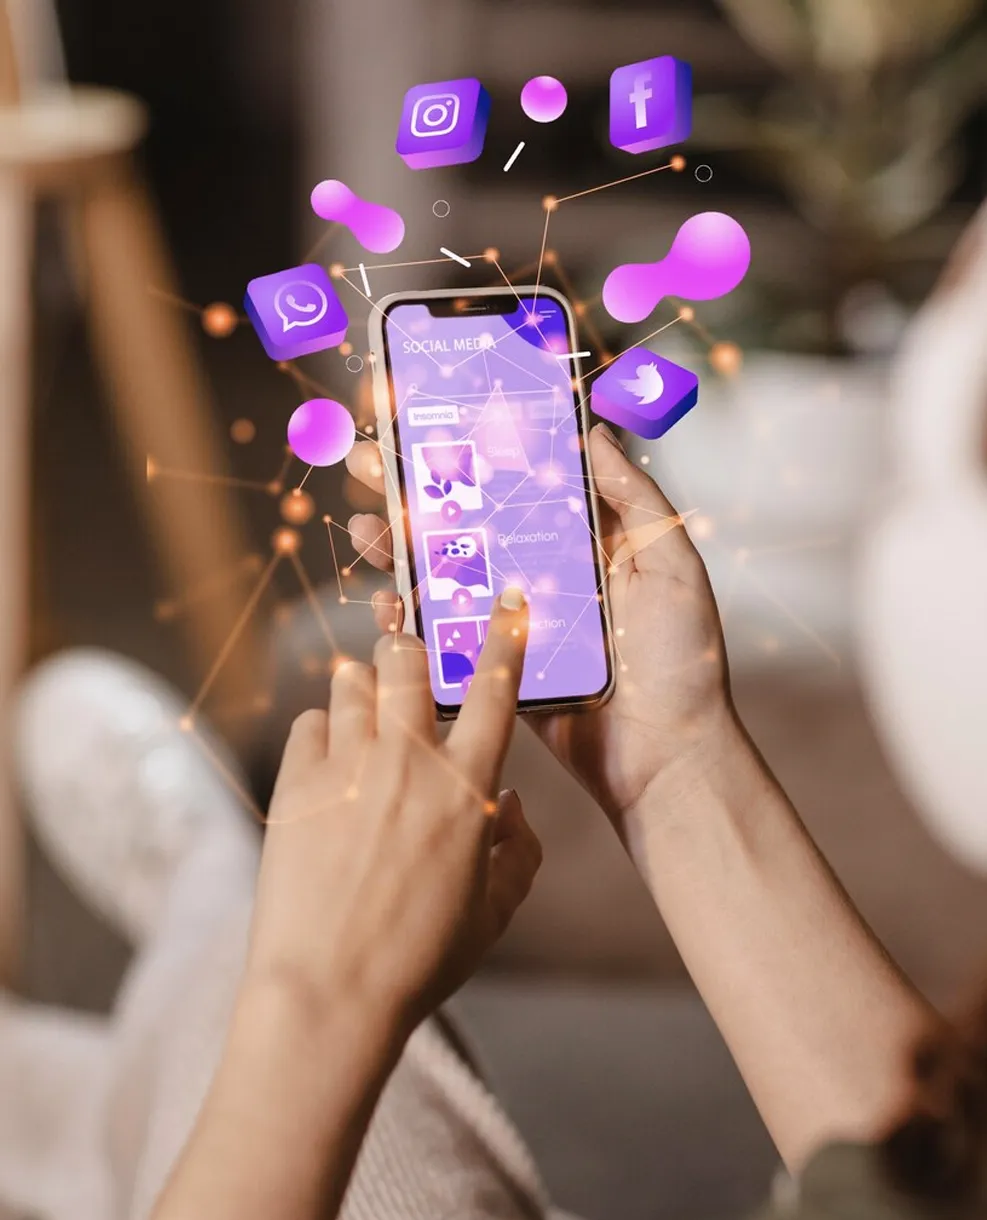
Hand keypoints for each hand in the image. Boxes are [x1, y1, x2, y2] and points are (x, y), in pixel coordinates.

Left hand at [246, 591, 541, 1033]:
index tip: (506, 601)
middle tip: (408, 654)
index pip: (494, 689)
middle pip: (409, 660)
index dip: (504, 636)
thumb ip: (521, 851)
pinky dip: (324, 729)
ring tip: (368, 708)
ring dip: (366, 685)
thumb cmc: (419, 959)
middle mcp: (409, 763)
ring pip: (356, 681)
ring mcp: (347, 767)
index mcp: (467, 789)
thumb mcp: (494, 912)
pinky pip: (312, 722)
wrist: (328, 994)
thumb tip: (512, 802)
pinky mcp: (296, 784)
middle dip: (411, 645)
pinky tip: (329, 759)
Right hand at [346, 424, 731, 831]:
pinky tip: (386, 593)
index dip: (476, 449)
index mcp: (583, 542)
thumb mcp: (672, 565)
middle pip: (469, 519)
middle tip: (370, 457)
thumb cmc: (682, 662)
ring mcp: (514, 619)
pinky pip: (444, 632)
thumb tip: (595, 431)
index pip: (520, 481)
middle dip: (416, 487)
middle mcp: (543, 572)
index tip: (431, 417)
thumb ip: (635, 498)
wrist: (666, 758)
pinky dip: (409, 612)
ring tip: (367, 520)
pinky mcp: (494, 664)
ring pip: (445, 571)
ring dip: (399, 543)